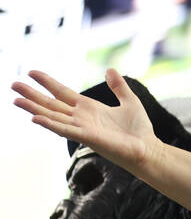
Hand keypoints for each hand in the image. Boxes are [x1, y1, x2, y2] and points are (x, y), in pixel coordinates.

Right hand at [12, 68, 160, 171]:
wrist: (148, 148)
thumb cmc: (139, 129)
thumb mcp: (129, 101)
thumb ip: (118, 86)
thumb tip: (110, 69)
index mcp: (89, 108)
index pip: (62, 93)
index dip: (48, 82)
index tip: (32, 72)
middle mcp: (81, 118)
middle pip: (51, 104)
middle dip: (33, 95)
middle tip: (13, 84)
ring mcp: (82, 128)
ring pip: (52, 116)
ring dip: (34, 108)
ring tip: (16, 100)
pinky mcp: (87, 138)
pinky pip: (65, 130)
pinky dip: (50, 124)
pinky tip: (35, 118)